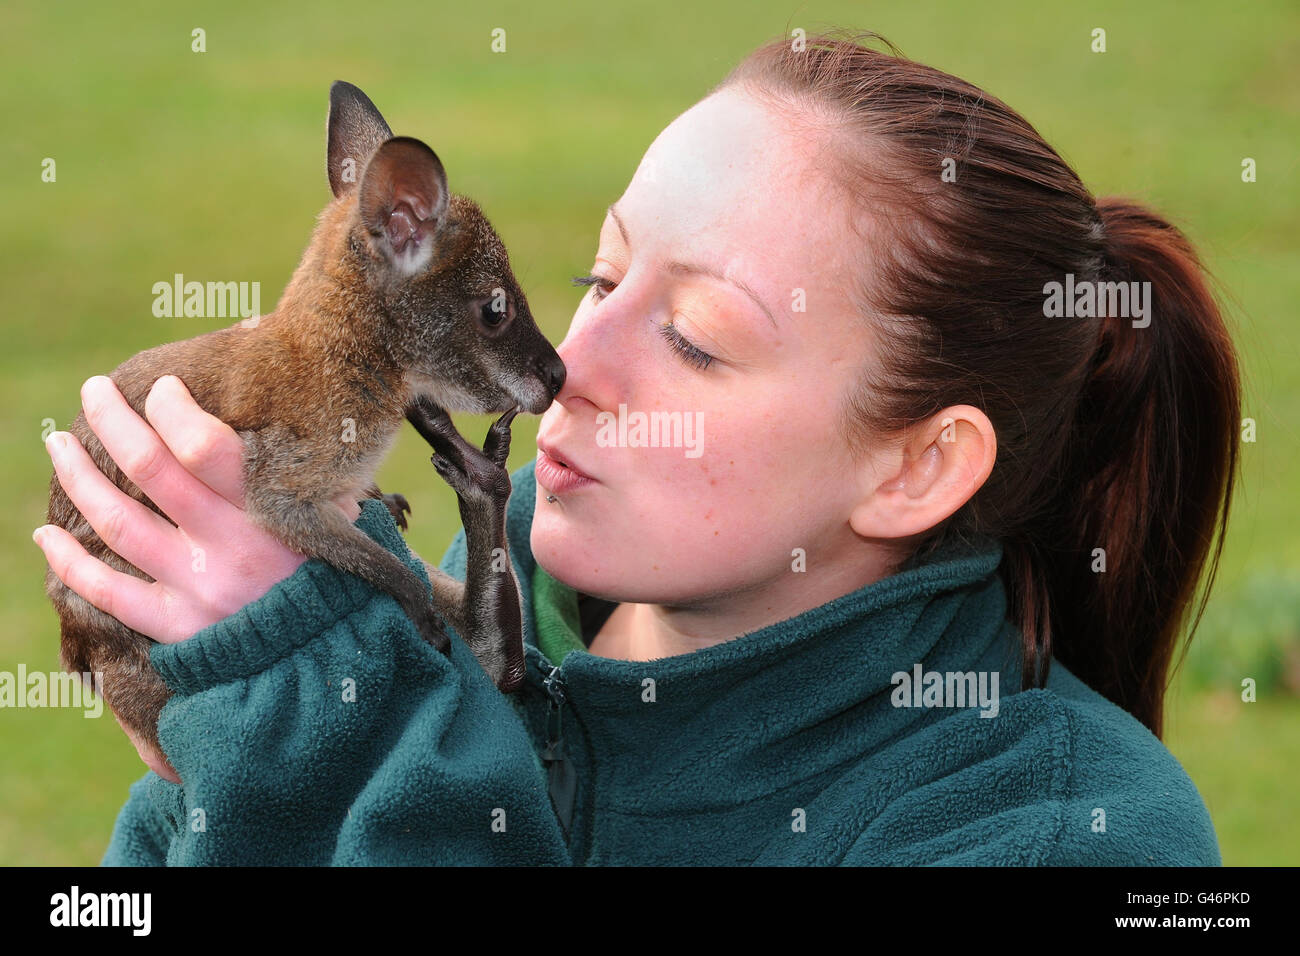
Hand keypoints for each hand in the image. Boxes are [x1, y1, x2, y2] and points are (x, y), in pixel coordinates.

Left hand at [33, 375, 360, 779]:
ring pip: (119, 522)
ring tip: (59, 444)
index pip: (208, 446)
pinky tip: (46, 536)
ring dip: (81, 478)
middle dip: (114, 422)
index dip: (174, 409)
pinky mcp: (178, 629)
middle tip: (93, 391)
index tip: (161, 388)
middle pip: (154, 469)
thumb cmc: (343, 588)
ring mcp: (198, 588)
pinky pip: (108, 592)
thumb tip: (311, 435)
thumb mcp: (345, 528)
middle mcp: (231, 546)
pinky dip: (70, 563)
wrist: (334, 672)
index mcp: (273, 515)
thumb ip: (319, 487)